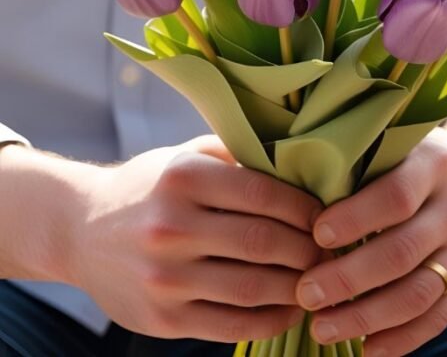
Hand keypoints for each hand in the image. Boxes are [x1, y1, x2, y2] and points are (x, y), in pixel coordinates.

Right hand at [66, 136, 322, 341]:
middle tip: (329, 249)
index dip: (305, 208)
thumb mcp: (186, 156)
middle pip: (264, 243)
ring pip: (254, 289)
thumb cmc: (150, 188)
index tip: (325, 215)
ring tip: (317, 278)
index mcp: (183, 178)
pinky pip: (232, 326)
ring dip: (298, 286)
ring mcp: (164, 277)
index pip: (264, 194)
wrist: (81, 229)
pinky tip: (290, 308)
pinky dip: (272, 320)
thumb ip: (238, 157)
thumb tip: (300, 169)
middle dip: (309, 249)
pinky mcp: (161, 319)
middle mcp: (171, 226)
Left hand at [296, 127, 446, 355]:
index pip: (395, 197)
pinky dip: (400, 339)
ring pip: (417, 294)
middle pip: (401, 252)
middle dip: (348, 279)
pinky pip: (436, 318)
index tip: (316, 236)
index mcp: (434, 165)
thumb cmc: (414, 163)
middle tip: (305, 294)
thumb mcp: (396, 147)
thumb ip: (360, 169)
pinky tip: (366, 348)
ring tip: (322, 328)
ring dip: (366, 318)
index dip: (354, 220)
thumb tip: (301, 208)